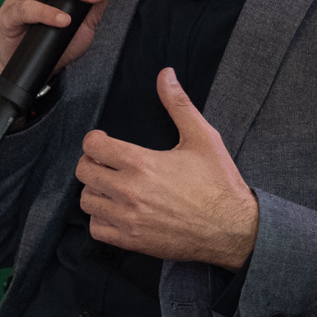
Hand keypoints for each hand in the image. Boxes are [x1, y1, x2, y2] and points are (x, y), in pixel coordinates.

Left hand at [75, 68, 260, 267]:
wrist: (232, 229)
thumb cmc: (219, 184)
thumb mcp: (202, 138)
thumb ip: (178, 105)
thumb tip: (165, 75)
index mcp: (143, 163)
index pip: (93, 147)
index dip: (95, 140)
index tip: (104, 142)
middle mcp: (130, 191)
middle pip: (84, 172)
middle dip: (91, 163)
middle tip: (106, 163)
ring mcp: (129, 218)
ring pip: (87, 201)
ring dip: (95, 190)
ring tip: (111, 186)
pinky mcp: (132, 241)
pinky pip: (97, 229)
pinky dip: (100, 218)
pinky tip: (115, 210)